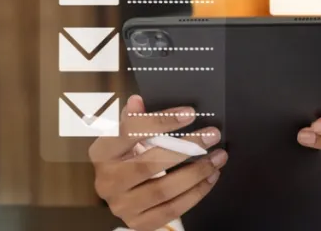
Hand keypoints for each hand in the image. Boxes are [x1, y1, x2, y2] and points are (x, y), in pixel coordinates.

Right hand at [89, 95, 227, 230]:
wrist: (123, 193)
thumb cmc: (129, 156)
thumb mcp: (127, 136)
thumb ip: (134, 119)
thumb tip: (137, 101)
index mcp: (102, 154)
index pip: (129, 133)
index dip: (160, 121)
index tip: (190, 113)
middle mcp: (107, 182)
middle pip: (149, 164)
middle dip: (186, 148)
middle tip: (212, 135)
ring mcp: (121, 206)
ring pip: (163, 190)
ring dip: (196, 172)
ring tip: (218, 157)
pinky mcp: (138, 222)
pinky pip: (171, 210)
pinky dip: (196, 193)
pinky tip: (211, 177)